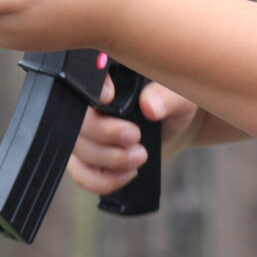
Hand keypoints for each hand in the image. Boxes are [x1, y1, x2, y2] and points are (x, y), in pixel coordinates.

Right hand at [68, 79, 199, 194]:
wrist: (170, 127)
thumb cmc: (171, 103)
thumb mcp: (178, 96)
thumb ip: (166, 97)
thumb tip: (150, 107)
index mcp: (106, 76)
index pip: (85, 79)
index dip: (92, 90)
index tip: (109, 99)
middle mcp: (86, 103)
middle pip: (78, 120)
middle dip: (105, 133)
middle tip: (135, 137)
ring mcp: (82, 132)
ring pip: (78, 149)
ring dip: (109, 159)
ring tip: (140, 157)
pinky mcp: (84, 158)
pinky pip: (81, 174)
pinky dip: (104, 180)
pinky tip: (128, 174)